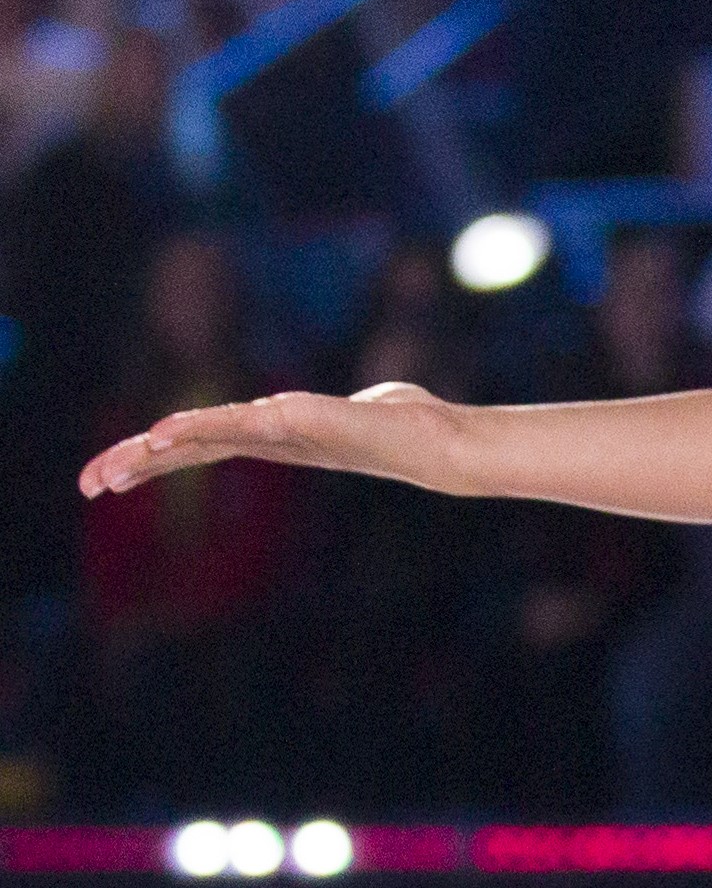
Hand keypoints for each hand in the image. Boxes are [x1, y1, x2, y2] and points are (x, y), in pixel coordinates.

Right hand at [80, 377, 460, 501]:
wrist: (448, 442)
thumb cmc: (410, 423)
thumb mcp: (366, 409)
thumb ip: (353, 408)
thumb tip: (372, 402)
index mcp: (276, 437)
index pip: (201, 445)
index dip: (154, 456)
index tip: (108, 473)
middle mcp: (276, 440)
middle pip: (191, 451)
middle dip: (136, 465)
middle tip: (87, 485)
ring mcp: (289, 434)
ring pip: (209, 440)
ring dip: (158, 451)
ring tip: (114, 466)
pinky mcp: (308, 422)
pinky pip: (245, 424)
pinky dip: (204, 427)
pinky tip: (167, 433)